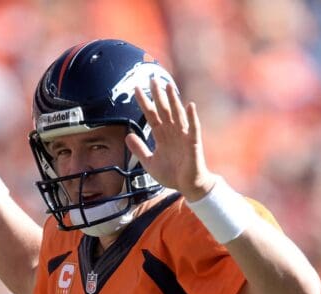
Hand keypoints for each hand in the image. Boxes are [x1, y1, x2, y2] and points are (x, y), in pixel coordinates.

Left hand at [126, 79, 216, 200]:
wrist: (187, 186)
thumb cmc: (172, 174)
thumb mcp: (149, 162)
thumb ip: (139, 149)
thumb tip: (127, 136)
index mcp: (161, 135)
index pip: (151, 115)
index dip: (144, 102)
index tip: (136, 89)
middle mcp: (172, 132)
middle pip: (163, 110)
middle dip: (158, 95)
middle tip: (152, 79)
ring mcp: (183, 136)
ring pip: (177, 115)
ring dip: (174, 100)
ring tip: (168, 86)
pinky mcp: (193, 144)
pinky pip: (193, 128)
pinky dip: (192, 117)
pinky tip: (189, 106)